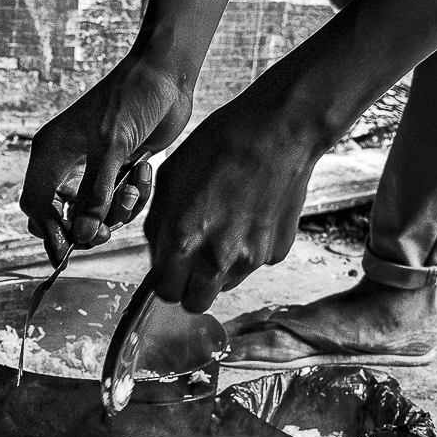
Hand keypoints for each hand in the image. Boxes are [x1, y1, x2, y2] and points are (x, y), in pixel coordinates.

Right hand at [20, 57, 192, 261]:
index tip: (66, 254)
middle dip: (84, 228)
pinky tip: (144, 170)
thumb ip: (96, 195)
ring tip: (134, 185)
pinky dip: (134, 196)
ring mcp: (91, 168)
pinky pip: (117, 202)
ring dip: (117, 209)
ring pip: (93, 213)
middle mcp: (65, 162)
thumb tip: (81, 237)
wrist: (165, 77)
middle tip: (106, 232)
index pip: (36, 203)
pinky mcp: (116, 171)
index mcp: (51, 151)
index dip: (48, 231)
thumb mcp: (112, 148)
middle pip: (60, 215)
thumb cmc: (132, 100)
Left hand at [144, 90, 323, 312]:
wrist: (277, 133)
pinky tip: (248, 216)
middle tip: (191, 262)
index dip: (164, 280)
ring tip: (223, 229)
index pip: (164, 292)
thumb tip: (158, 252)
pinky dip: (248, 250)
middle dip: (189, 287)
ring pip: (226, 285)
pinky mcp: (277, 251)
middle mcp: (217, 258)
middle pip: (196, 303)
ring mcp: (251, 258)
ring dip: (219, 270)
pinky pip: (254, 264)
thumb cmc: (220, 145)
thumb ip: (159, 223)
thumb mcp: (170, 178)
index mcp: (183, 240)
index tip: (168, 268)